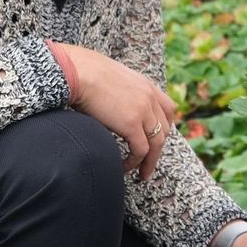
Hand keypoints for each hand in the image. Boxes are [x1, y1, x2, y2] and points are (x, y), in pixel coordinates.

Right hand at [56, 43, 176, 179]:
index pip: (167, 109)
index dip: (165, 126)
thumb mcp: (112, 80)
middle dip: (158, 148)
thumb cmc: (84, 73)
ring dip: (150, 161)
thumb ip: (120, 93)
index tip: (157, 139)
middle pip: (164, 129)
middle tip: (149, 162)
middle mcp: (149, 97)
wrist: (78, 72)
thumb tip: (111, 105)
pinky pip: (140, 150)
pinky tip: (125, 167)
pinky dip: (134, 162)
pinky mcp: (132, 124)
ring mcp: (143, 110)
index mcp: (146, 85)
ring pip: (156, 143)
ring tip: (141, 174)